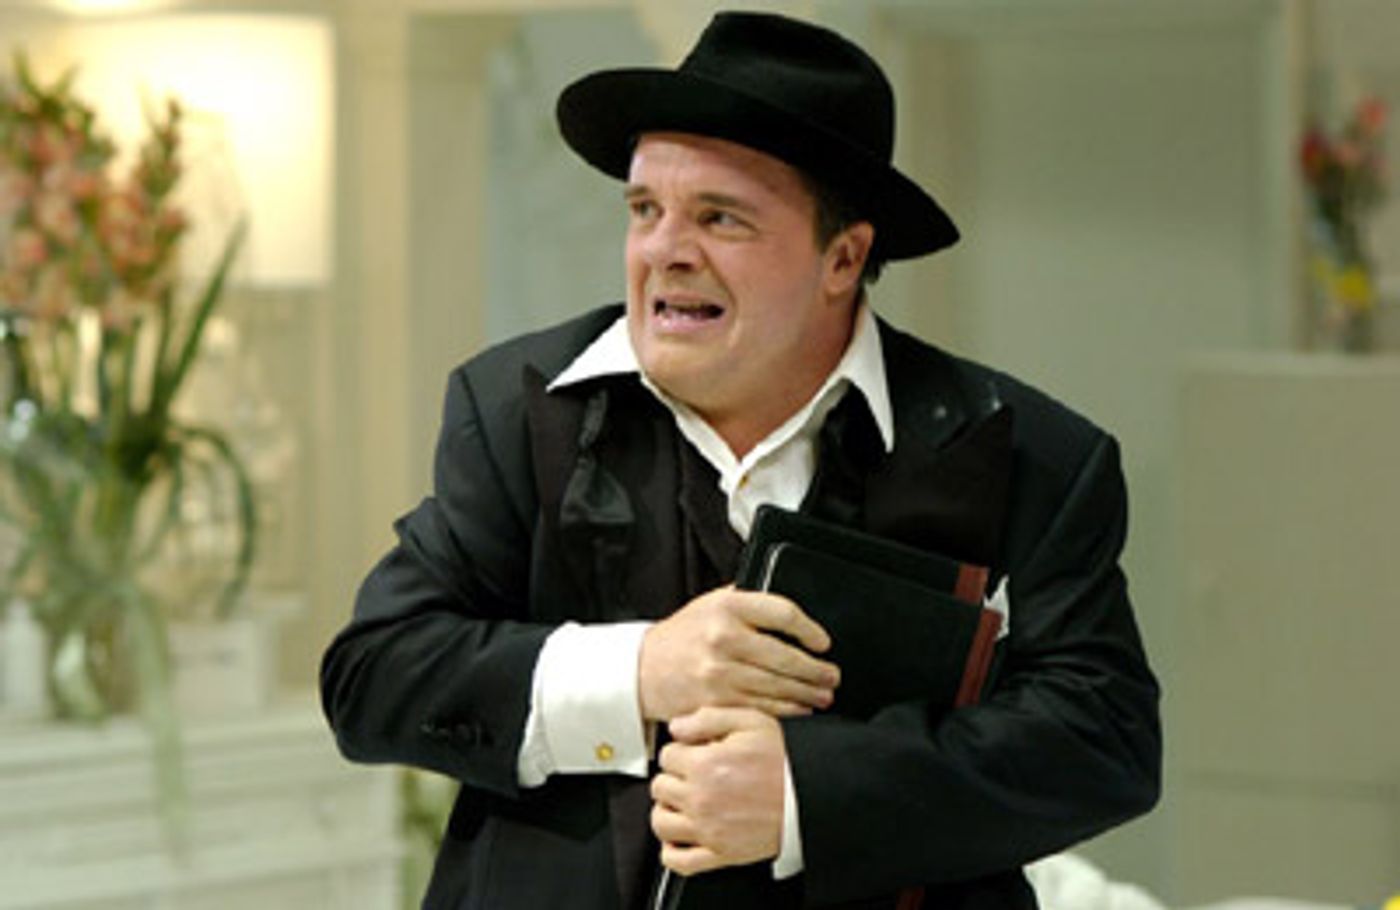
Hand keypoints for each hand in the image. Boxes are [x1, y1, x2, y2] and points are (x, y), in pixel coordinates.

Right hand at [637, 586, 838, 721]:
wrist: (642, 669)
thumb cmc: (680, 637)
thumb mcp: (709, 604)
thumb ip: (746, 601)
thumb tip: (786, 607)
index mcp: (727, 607)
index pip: (783, 613)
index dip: (810, 630)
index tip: (822, 642)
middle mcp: (723, 638)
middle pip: (786, 657)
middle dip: (816, 671)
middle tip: (831, 675)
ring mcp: (719, 673)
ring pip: (778, 687)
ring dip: (807, 693)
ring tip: (822, 694)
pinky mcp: (716, 702)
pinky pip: (762, 708)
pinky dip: (786, 711)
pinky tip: (799, 709)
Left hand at [650, 707, 786, 874]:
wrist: (811, 795)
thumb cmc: (785, 760)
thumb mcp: (751, 722)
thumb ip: (708, 718)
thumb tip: (677, 727)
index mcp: (705, 765)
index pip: (666, 756)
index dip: (679, 751)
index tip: (692, 754)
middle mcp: (701, 799)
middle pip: (660, 787)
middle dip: (672, 778)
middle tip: (690, 776)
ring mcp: (708, 830)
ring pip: (661, 822)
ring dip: (667, 810)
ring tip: (682, 803)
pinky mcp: (720, 855)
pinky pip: (678, 861)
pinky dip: (672, 851)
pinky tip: (681, 836)